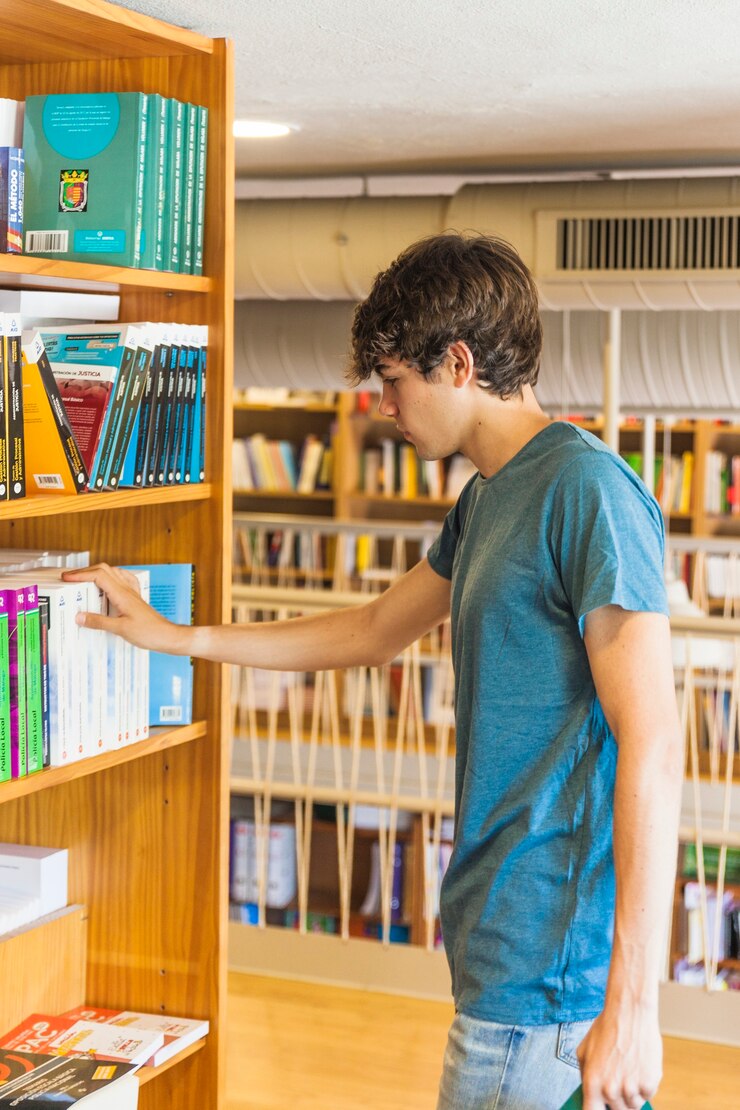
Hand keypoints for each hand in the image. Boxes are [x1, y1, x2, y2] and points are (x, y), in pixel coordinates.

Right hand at [61, 563, 186, 654]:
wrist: (167, 636)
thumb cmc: (149, 633)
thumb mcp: (120, 629)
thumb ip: (99, 622)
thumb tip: (79, 616)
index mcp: (122, 594)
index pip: (99, 576)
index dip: (81, 575)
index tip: (66, 578)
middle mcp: (127, 590)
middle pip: (104, 570)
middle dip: (84, 571)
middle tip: (69, 578)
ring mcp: (132, 593)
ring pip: (112, 573)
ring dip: (96, 572)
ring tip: (82, 580)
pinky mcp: (134, 598)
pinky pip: (122, 580)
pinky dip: (110, 577)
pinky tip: (106, 583)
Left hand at [576, 1003, 661, 1109]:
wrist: (630, 1012)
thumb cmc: (606, 1028)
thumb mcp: (584, 1050)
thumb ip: (585, 1075)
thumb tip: (588, 1093)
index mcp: (591, 1083)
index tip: (602, 1108)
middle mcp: (610, 1090)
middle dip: (617, 1100)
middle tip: (619, 1079)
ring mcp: (630, 1089)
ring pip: (633, 1106)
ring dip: (632, 1094)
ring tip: (629, 1070)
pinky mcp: (649, 1084)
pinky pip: (648, 1096)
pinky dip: (646, 1086)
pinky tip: (640, 1066)